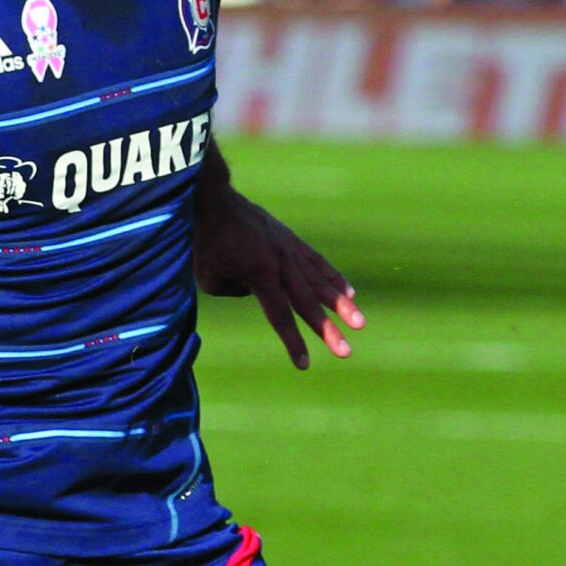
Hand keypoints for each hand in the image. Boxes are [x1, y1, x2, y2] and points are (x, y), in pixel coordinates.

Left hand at [195, 186, 362, 370]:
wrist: (212, 200)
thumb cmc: (206, 243)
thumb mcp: (212, 279)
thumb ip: (240, 292)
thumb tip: (265, 293)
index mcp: (260, 274)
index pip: (280, 315)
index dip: (293, 341)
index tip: (304, 364)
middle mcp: (280, 263)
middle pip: (307, 303)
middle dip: (327, 330)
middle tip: (345, 352)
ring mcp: (289, 250)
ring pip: (319, 282)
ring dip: (341, 305)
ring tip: (359, 324)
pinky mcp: (291, 240)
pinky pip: (317, 262)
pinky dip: (333, 277)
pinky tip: (349, 293)